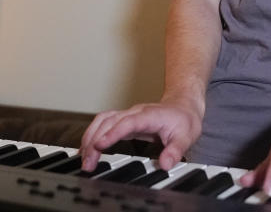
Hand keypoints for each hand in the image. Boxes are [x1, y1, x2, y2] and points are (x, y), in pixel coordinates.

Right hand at [79, 98, 202, 171]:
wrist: (184, 106)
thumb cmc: (184, 120)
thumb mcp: (186, 137)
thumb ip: (175, 151)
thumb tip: (165, 164)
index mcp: (149, 116)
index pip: (126, 123)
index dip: (112, 134)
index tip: (99, 146)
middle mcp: (135, 113)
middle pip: (109, 121)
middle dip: (94, 140)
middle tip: (87, 162)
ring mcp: (128, 115)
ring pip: (102, 120)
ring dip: (90, 137)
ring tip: (84, 158)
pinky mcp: (124, 120)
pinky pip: (104, 124)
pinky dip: (93, 134)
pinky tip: (88, 148)